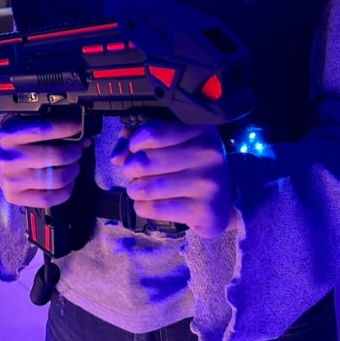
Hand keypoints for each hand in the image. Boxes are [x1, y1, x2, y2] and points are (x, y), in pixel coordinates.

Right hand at [0, 117, 89, 207]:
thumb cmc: (12, 143)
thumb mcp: (24, 128)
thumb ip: (50, 130)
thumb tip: (82, 139)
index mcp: (9, 136)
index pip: (42, 130)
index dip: (66, 128)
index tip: (79, 127)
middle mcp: (9, 158)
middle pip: (56, 156)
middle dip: (74, 153)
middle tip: (76, 151)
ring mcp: (12, 180)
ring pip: (57, 179)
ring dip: (72, 171)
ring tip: (72, 167)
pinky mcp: (16, 197)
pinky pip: (50, 198)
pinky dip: (65, 191)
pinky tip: (66, 183)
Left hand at [111, 120, 233, 238]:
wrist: (222, 201)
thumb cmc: (188, 166)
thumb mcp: (169, 143)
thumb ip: (137, 139)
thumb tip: (117, 157)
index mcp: (200, 130)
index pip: (151, 133)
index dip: (134, 144)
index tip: (137, 151)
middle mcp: (208, 153)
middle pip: (144, 161)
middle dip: (131, 170)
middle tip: (139, 175)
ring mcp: (208, 183)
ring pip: (146, 187)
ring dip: (135, 191)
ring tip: (144, 190)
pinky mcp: (204, 210)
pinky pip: (154, 208)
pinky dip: (144, 208)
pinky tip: (152, 204)